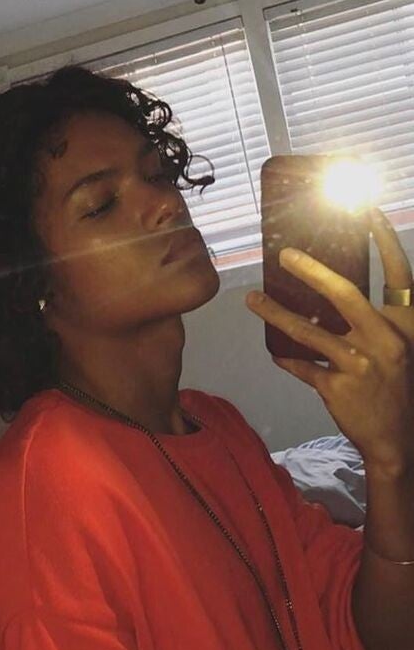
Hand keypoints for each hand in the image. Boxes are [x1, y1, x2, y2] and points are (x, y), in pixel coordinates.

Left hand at [245, 209, 413, 472]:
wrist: (397, 439)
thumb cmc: (395, 386)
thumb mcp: (395, 347)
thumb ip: (373, 321)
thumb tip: (332, 291)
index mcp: (406, 324)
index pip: (399, 273)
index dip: (386, 240)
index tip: (369, 211)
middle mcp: (386, 340)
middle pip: (345, 295)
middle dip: (313, 272)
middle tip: (285, 255)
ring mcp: (361, 365)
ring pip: (309, 333)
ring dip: (276, 314)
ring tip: (252, 299)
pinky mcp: (338, 388)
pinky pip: (302, 367)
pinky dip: (287, 359)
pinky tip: (275, 352)